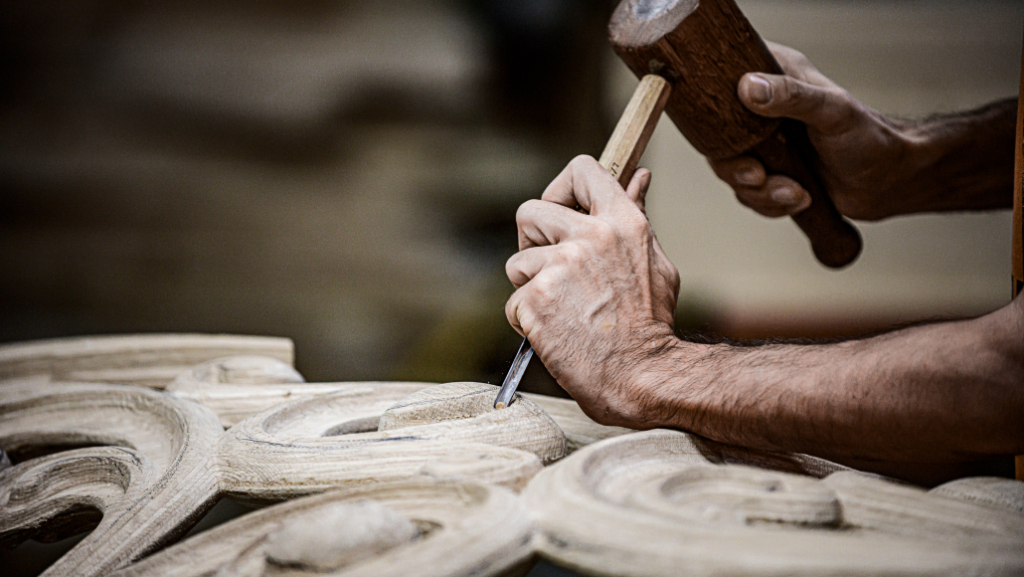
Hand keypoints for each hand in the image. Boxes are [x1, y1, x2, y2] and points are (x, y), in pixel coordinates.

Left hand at [505, 156, 679, 427]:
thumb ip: (635, 217)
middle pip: (528, 212)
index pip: (582, 169)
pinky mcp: (536, 299)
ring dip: (530, 289)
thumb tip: (639, 176)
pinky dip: (527, 323)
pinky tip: (556, 334)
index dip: (562, 188)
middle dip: (531, 241)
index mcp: (622, 222)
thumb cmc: (651, 324)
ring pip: (517, 264)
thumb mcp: (653, 261)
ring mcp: (560, 267)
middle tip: (549, 271)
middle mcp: (590, 237)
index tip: (562, 210)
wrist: (643, 376)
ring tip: (562, 312)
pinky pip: (514, 303)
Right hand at [709, 42, 918, 220]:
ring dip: (762, 192)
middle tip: (759, 176)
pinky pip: (749, 195)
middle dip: (738, 168)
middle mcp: (762, 110)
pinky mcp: (769, 173)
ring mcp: (763, 144)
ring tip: (796, 193)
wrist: (888, 182)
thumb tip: (749, 87)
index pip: (725, 79)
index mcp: (776, 77)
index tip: (731, 131)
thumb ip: (791, 97)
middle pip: (718, 139)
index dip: (716, 106)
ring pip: (732, 173)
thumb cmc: (870, 139)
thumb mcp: (832, 111)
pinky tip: (799, 199)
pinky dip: (771, 204)